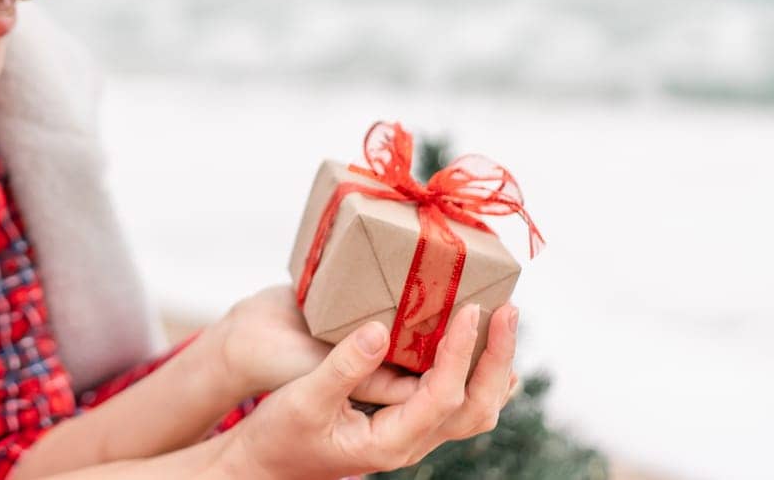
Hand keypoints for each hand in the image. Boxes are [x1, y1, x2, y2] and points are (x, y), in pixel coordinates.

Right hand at [215, 300, 519, 479]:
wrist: (264, 463)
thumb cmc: (279, 433)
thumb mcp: (305, 398)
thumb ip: (343, 367)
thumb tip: (381, 330)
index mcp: (390, 441)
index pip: (443, 396)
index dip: (460, 352)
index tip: (469, 309)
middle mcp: (410, 443)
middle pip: (476, 408)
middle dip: (497, 358)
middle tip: (509, 310)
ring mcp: (410, 436)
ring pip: (473, 410)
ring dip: (493, 368)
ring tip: (504, 324)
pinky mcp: (403, 423)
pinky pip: (454, 403)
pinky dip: (474, 374)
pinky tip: (475, 348)